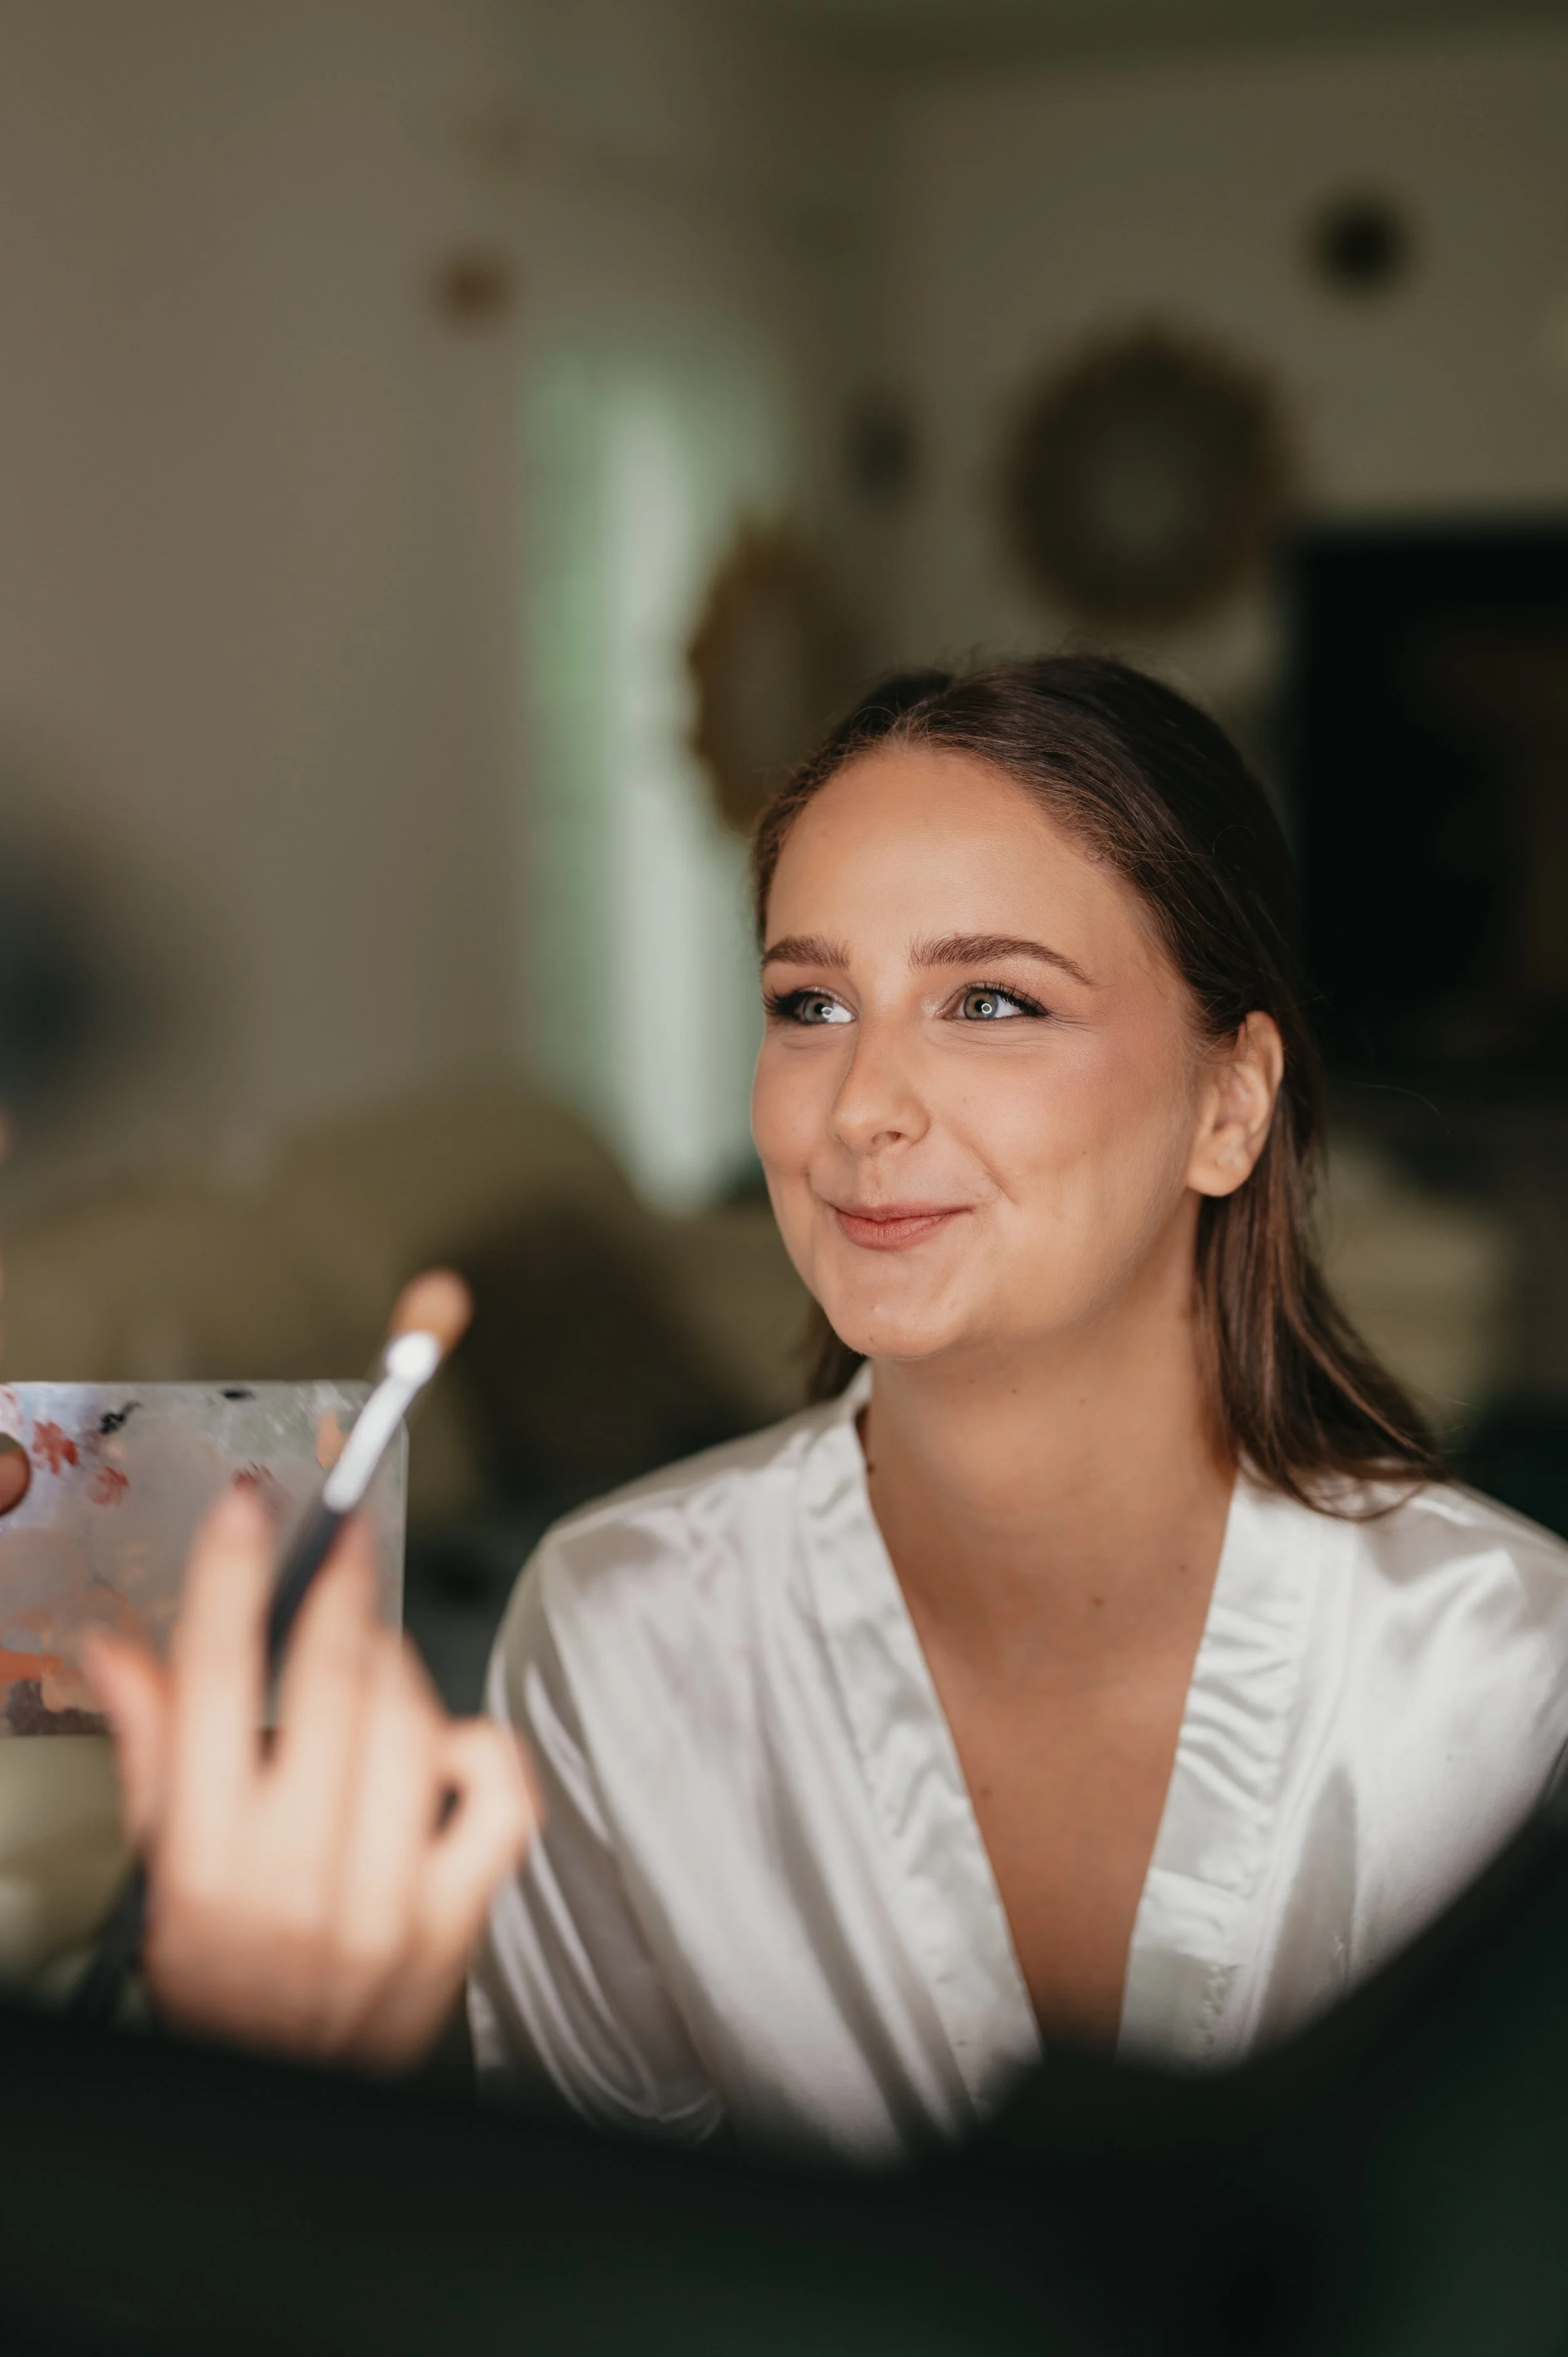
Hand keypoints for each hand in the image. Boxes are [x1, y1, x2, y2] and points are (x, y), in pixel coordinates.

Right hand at [84, 1481, 538, 2070]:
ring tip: (370, 1659)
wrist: (285, 2100)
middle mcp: (298, 1876)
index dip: (236, 1578)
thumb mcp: (163, 1869)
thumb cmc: (220, 1979)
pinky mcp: (458, 1919)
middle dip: (339, 1587)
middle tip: (342, 1538)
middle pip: (332, 1683)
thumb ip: (152, 1749)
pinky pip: (499, 1793)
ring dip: (397, 1665)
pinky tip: (440, 1743)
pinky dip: (476, 1744)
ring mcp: (387, 1900)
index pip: (218, 1683)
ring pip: (414, 1722)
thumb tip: (116, 1647)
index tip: (252, 1507)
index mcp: (208, 1859)